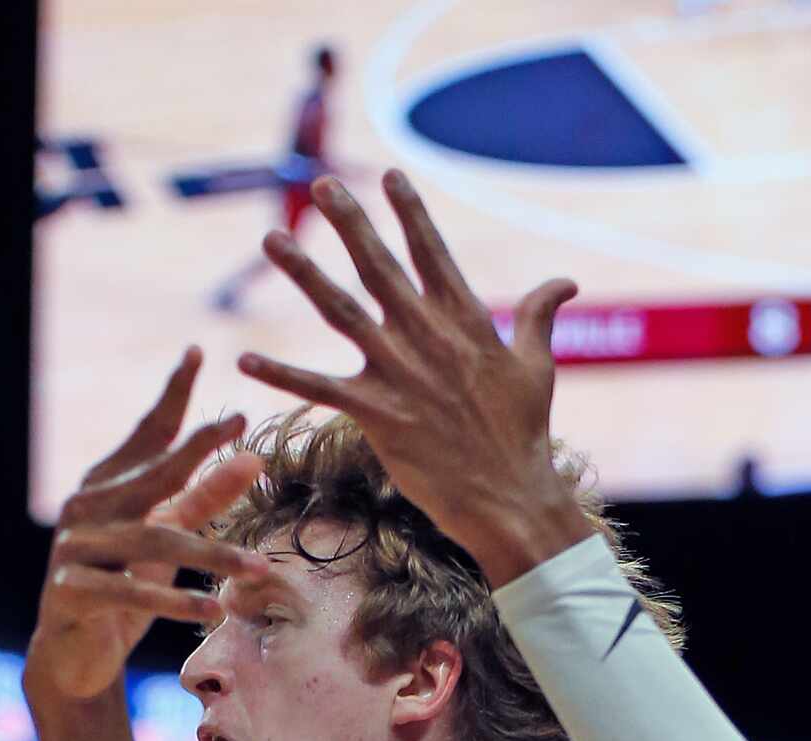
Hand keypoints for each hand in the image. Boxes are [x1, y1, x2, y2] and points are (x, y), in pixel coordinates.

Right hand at [28, 348, 268, 704]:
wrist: (74, 657)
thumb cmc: (126, 590)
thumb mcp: (169, 540)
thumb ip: (203, 500)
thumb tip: (252, 458)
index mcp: (106, 485)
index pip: (146, 433)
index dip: (171, 395)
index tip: (198, 352)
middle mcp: (85, 508)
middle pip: (153, 477)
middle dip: (200, 457)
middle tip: (250, 448)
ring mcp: (73, 548)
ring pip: (152, 541)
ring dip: (211, 554)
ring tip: (258, 568)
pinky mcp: (71, 591)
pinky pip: (129, 592)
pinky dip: (175, 601)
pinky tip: (213, 608)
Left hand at [237, 170, 591, 586]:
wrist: (509, 495)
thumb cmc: (525, 434)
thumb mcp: (538, 367)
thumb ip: (541, 316)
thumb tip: (565, 279)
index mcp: (466, 320)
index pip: (432, 252)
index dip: (410, 212)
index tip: (390, 175)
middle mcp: (427, 337)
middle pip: (378, 266)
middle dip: (349, 222)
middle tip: (324, 184)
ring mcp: (399, 373)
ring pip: (340, 311)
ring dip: (303, 274)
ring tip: (272, 238)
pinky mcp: (376, 414)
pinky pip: (318, 388)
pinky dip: (280, 374)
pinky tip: (244, 358)